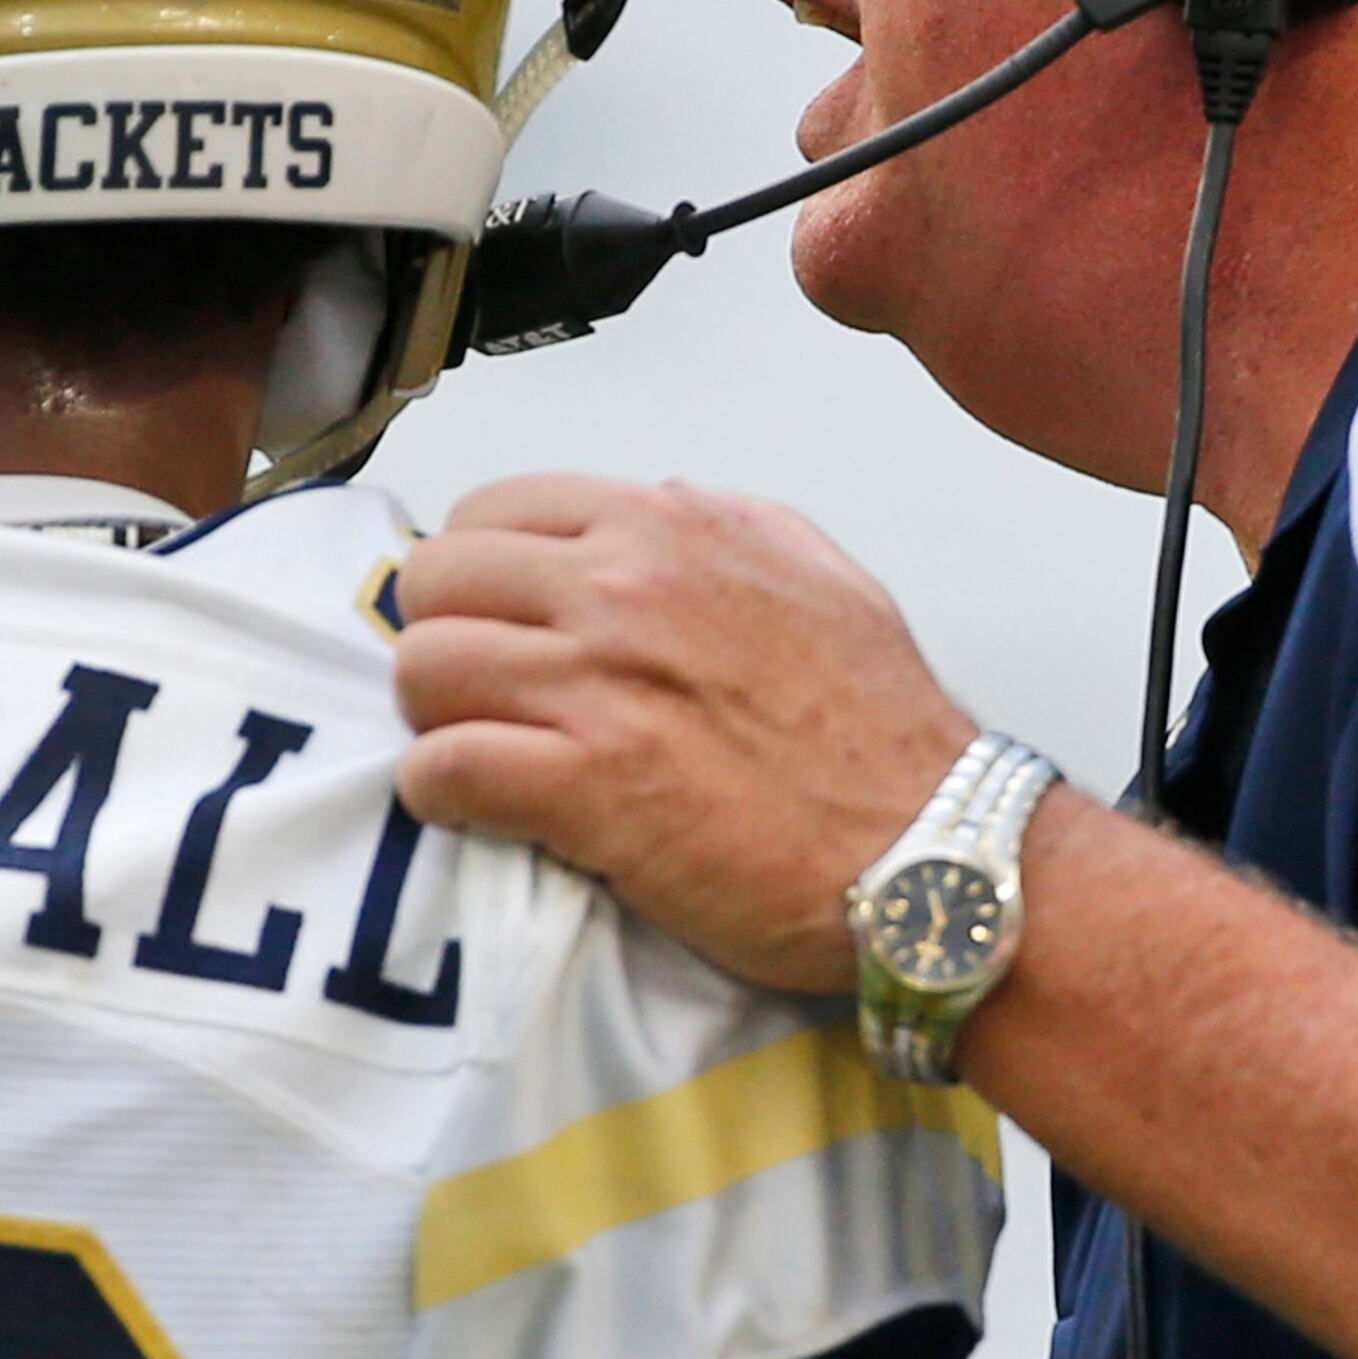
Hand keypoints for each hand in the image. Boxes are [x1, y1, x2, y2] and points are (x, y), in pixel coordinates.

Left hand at [393, 475, 978, 993]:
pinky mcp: (587, 789)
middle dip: (443, 639)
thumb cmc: (886, 735)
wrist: (931, 854)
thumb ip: (731, 528)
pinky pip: (445, 768)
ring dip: (437, 719)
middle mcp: (625, 590)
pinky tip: (480, 806)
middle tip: (479, 695)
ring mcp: (601, 687)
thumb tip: (662, 504)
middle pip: (436, 581)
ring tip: (479, 752)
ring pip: (425, 670)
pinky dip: (443, 794)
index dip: (479, 575)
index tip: (499, 625)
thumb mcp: (825, 580)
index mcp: (671, 530)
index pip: (492, 509)